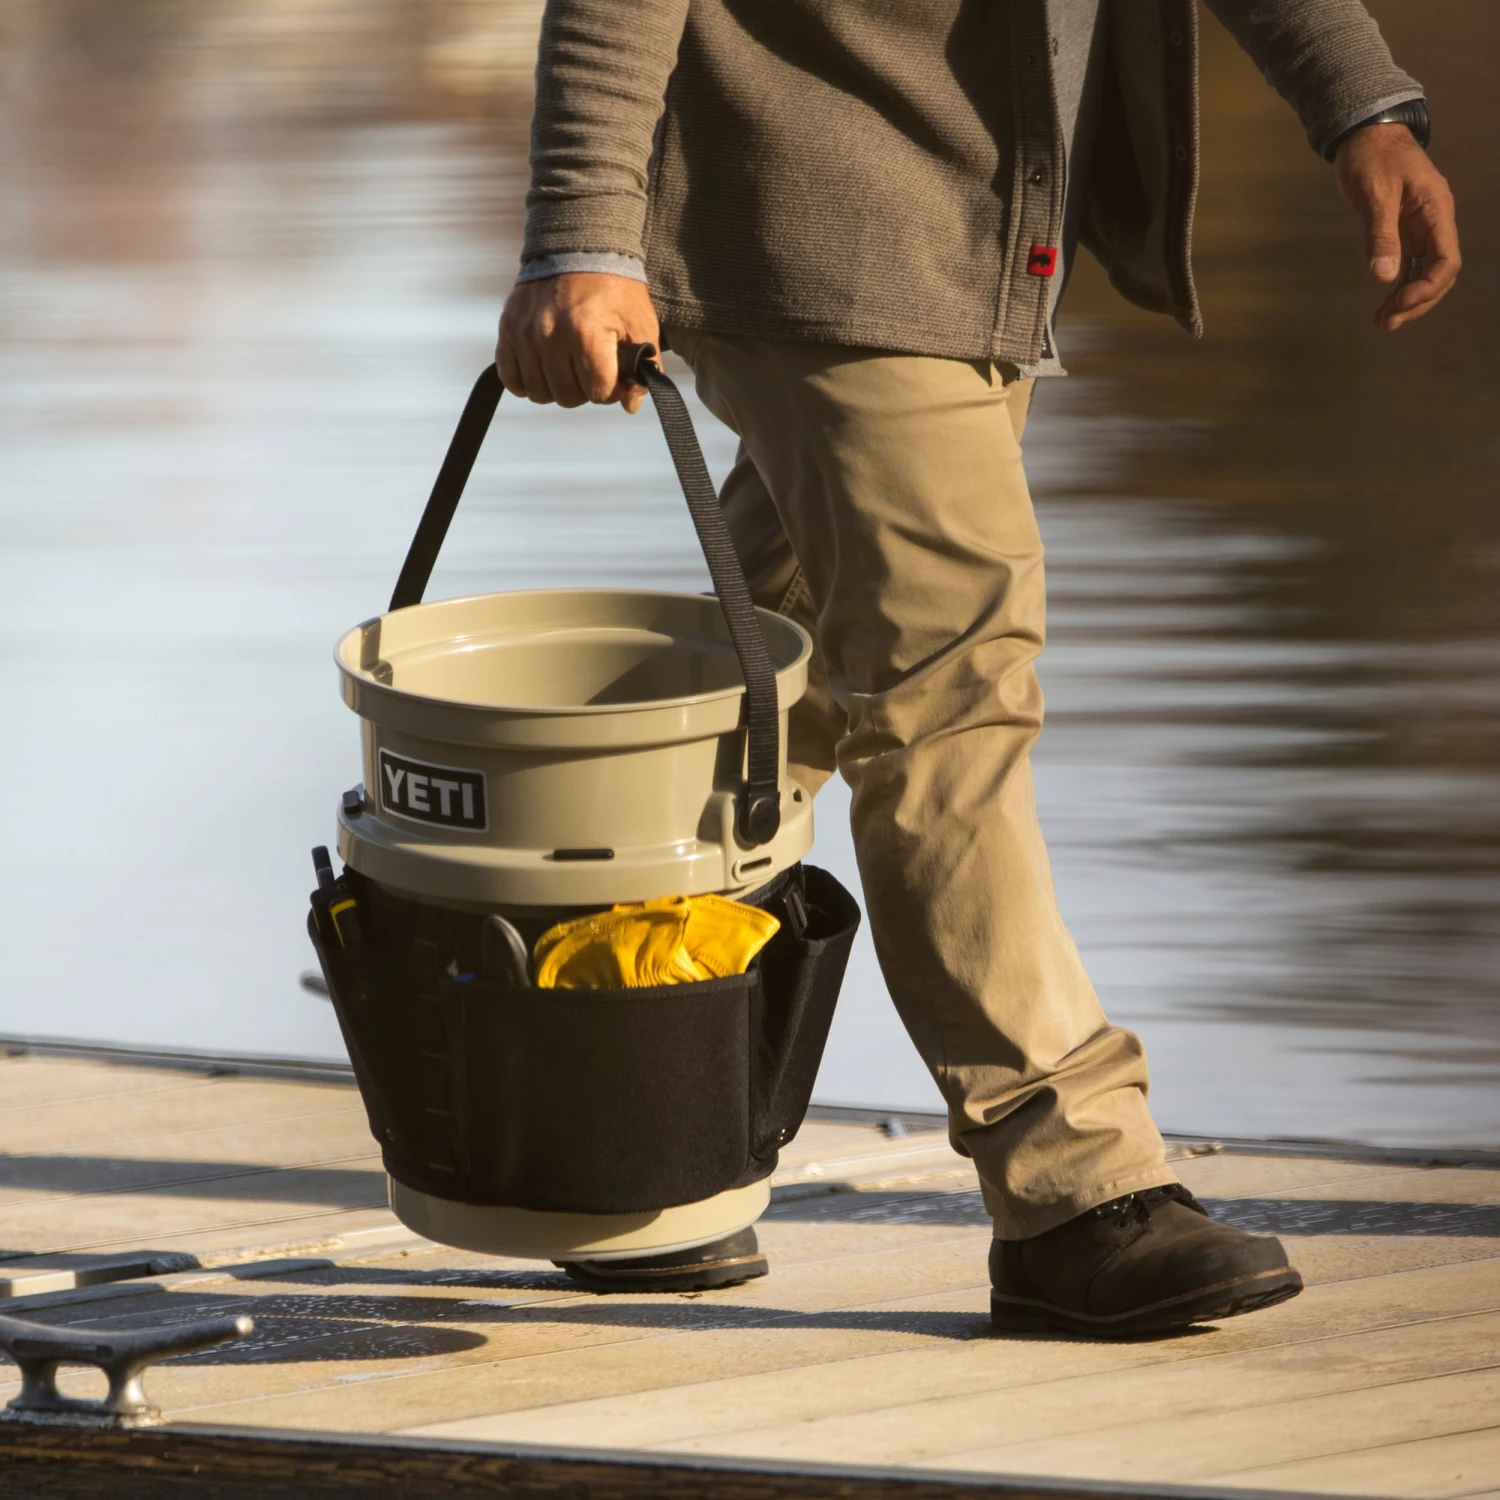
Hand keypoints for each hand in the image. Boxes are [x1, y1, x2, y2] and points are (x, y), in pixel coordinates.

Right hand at [496, 272, 659, 411]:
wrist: (577, 249)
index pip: (599, 393)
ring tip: (569, 366)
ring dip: (557, 387)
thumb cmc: (613, 288)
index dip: (611, 389)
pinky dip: (527, 382)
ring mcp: (525, 333)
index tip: (613, 372)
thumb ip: (643, 367)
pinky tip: (544, 369)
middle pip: (568, 397)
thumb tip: (631, 405)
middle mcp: (551, 334)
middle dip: (585, 389)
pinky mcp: (508, 329)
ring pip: (540, 393)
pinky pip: (511, 378)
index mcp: (586, 332)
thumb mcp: (640, 322)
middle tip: (591, 368)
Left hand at [1335, 123, 1459, 330]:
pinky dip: (1398, 286)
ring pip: (1424, 273)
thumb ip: (1380, 234)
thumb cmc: (1372, 156)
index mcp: (1436, 210)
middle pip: (1439, 273)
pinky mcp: (1404, 231)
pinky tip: (1384, 306)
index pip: (1446, 259)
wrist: (1366, 134)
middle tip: (1385, 322)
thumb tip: (1383, 276)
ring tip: (1382, 323)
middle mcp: (1434, 222)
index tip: (1399, 302)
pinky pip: (1409, 266)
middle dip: (1417, 301)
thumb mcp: (1374, 194)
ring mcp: (1420, 228)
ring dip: (1407, 300)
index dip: (1428, 287)